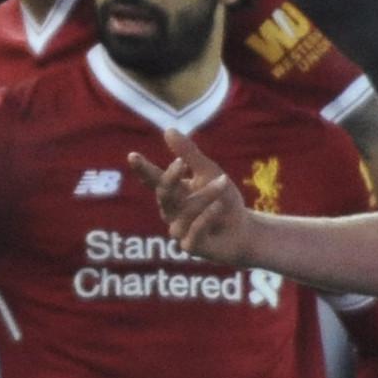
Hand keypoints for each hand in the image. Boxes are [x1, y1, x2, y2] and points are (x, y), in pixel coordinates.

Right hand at [129, 130, 252, 265]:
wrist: (245, 232)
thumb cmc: (223, 202)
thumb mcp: (210, 173)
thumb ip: (189, 154)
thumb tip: (168, 130)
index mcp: (173, 194)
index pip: (154, 180)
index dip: (143, 169)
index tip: (133, 156)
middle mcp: (171, 212)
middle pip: (164, 195)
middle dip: (170, 179)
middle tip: (180, 164)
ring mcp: (179, 231)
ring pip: (183, 212)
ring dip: (204, 196)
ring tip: (223, 182)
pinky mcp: (191, 247)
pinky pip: (194, 231)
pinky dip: (206, 217)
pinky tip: (217, 207)